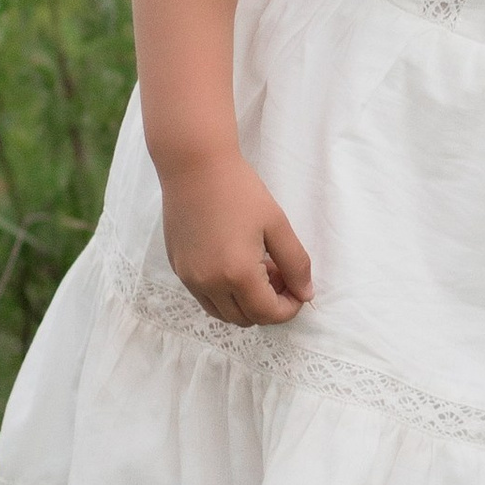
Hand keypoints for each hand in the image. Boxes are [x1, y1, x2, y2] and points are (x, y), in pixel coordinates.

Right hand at [158, 153, 312, 327]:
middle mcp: (208, 283)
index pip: (268, 314)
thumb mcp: (277, 225)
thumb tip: (306, 293)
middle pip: (245, 318)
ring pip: (222, 312)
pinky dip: (224, 292)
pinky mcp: (178, 268)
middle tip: (280, 274)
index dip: (289, 308)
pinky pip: (204, 296)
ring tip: (259, 268)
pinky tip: (235, 262)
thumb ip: (296, 263)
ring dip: (245, 302)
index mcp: (237, 274)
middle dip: (269, 305)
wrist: (194, 166)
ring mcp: (189, 278)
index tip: (298, 289)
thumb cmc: (240, 190)